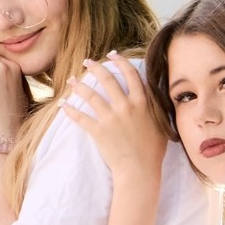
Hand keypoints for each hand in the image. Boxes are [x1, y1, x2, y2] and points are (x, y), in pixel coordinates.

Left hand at [62, 53, 164, 176]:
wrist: (140, 169)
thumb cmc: (153, 149)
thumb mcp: (161, 123)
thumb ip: (155, 106)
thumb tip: (153, 92)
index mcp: (142, 102)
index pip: (131, 75)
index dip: (120, 62)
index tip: (112, 55)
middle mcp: (125, 106)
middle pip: (107, 80)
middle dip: (95, 67)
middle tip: (87, 62)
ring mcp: (110, 118)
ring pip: (91, 95)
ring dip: (79, 86)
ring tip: (71, 80)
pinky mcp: (98, 131)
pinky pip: (80, 118)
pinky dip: (70, 110)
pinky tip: (62, 105)